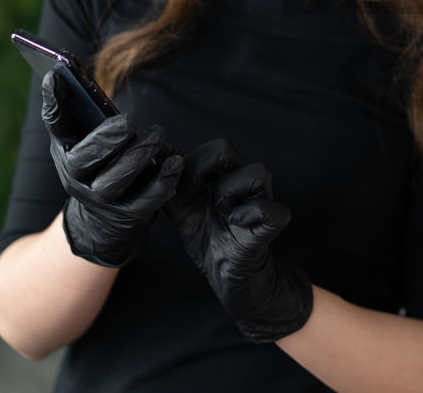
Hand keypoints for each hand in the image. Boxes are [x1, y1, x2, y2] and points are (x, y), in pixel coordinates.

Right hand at [41, 70, 182, 266]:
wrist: (102, 222)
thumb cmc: (98, 165)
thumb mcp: (84, 141)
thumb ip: (81, 114)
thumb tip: (67, 74)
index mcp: (64, 152)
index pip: (54, 124)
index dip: (53, 101)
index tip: (56, 74)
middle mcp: (75, 178)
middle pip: (87, 157)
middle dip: (111, 136)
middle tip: (133, 118)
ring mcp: (100, 200)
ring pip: (116, 179)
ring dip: (140, 154)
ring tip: (158, 133)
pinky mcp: (126, 216)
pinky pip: (147, 199)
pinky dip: (164, 180)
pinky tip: (176, 162)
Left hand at [164, 139, 312, 342]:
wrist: (227, 276)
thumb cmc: (208, 238)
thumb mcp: (181, 210)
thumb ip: (168, 185)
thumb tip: (150, 160)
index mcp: (223, 174)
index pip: (206, 146)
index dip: (186, 161)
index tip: (176, 187)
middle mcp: (244, 181)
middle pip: (226, 148)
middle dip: (201, 170)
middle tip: (193, 195)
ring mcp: (261, 200)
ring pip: (258, 172)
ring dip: (228, 191)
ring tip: (220, 211)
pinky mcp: (271, 224)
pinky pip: (268, 209)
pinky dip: (248, 215)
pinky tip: (234, 225)